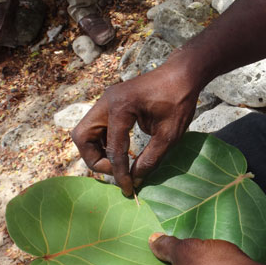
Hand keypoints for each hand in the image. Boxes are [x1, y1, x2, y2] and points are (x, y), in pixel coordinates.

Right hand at [71, 64, 199, 195]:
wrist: (183, 75)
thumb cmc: (179, 101)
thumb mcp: (169, 135)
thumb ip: (150, 158)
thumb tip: (135, 179)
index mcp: (121, 107)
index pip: (113, 149)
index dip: (119, 173)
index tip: (128, 189)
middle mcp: (106, 101)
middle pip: (82, 137)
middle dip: (95, 159)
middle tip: (116, 172)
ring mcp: (106, 100)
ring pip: (85, 132)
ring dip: (96, 151)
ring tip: (117, 164)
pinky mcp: (110, 103)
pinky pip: (96, 127)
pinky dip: (102, 142)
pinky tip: (119, 152)